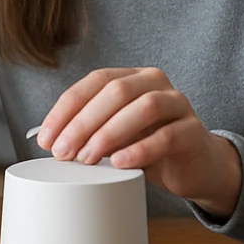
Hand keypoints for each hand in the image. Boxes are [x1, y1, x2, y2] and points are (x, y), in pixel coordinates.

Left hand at [34, 67, 242, 218]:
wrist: (197, 167)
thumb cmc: (150, 147)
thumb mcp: (116, 135)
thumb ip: (91, 131)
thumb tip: (52, 142)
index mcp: (132, 77)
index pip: (95, 81)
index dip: (67, 108)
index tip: (46, 137)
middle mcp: (155, 83)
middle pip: (116, 92)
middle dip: (83, 122)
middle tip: (63, 151)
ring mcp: (178, 104)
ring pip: (143, 108)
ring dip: (108, 133)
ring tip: (87, 159)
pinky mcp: (194, 131)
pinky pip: (167, 136)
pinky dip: (140, 150)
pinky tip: (120, 163)